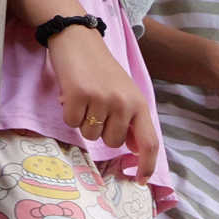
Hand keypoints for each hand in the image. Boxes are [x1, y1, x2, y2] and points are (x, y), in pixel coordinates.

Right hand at [44, 27, 160, 179]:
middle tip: (96, 109)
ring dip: (84, 122)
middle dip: (102, 132)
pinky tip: (72, 95)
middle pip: (112, 143)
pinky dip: (69, 112)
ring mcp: (102, 99)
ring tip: (85, 99)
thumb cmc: (101, 69)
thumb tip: (135, 149)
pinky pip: (72, 122)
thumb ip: (132, 120)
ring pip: (91, 135)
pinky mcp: (78, 95)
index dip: (146, 165)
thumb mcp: (125, 93)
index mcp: (140, 104)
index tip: (141, 180)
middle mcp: (124, 103)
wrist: (77, 39)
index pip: (149, 143)